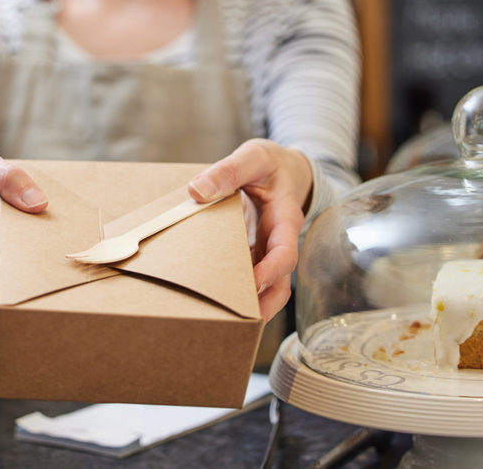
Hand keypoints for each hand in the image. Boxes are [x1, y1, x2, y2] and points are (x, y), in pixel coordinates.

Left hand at [188, 139, 312, 321]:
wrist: (282, 168)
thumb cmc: (270, 164)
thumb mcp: (253, 157)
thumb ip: (228, 171)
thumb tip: (197, 190)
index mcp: (284, 218)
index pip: (285, 252)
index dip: (272, 271)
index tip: (253, 284)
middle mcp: (279, 241)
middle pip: (279, 282)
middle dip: (263, 304)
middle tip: (239, 321)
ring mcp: (267, 251)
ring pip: (268, 288)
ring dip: (252, 305)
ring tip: (228, 324)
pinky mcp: (254, 254)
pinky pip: (250, 277)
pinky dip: (238, 291)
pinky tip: (217, 303)